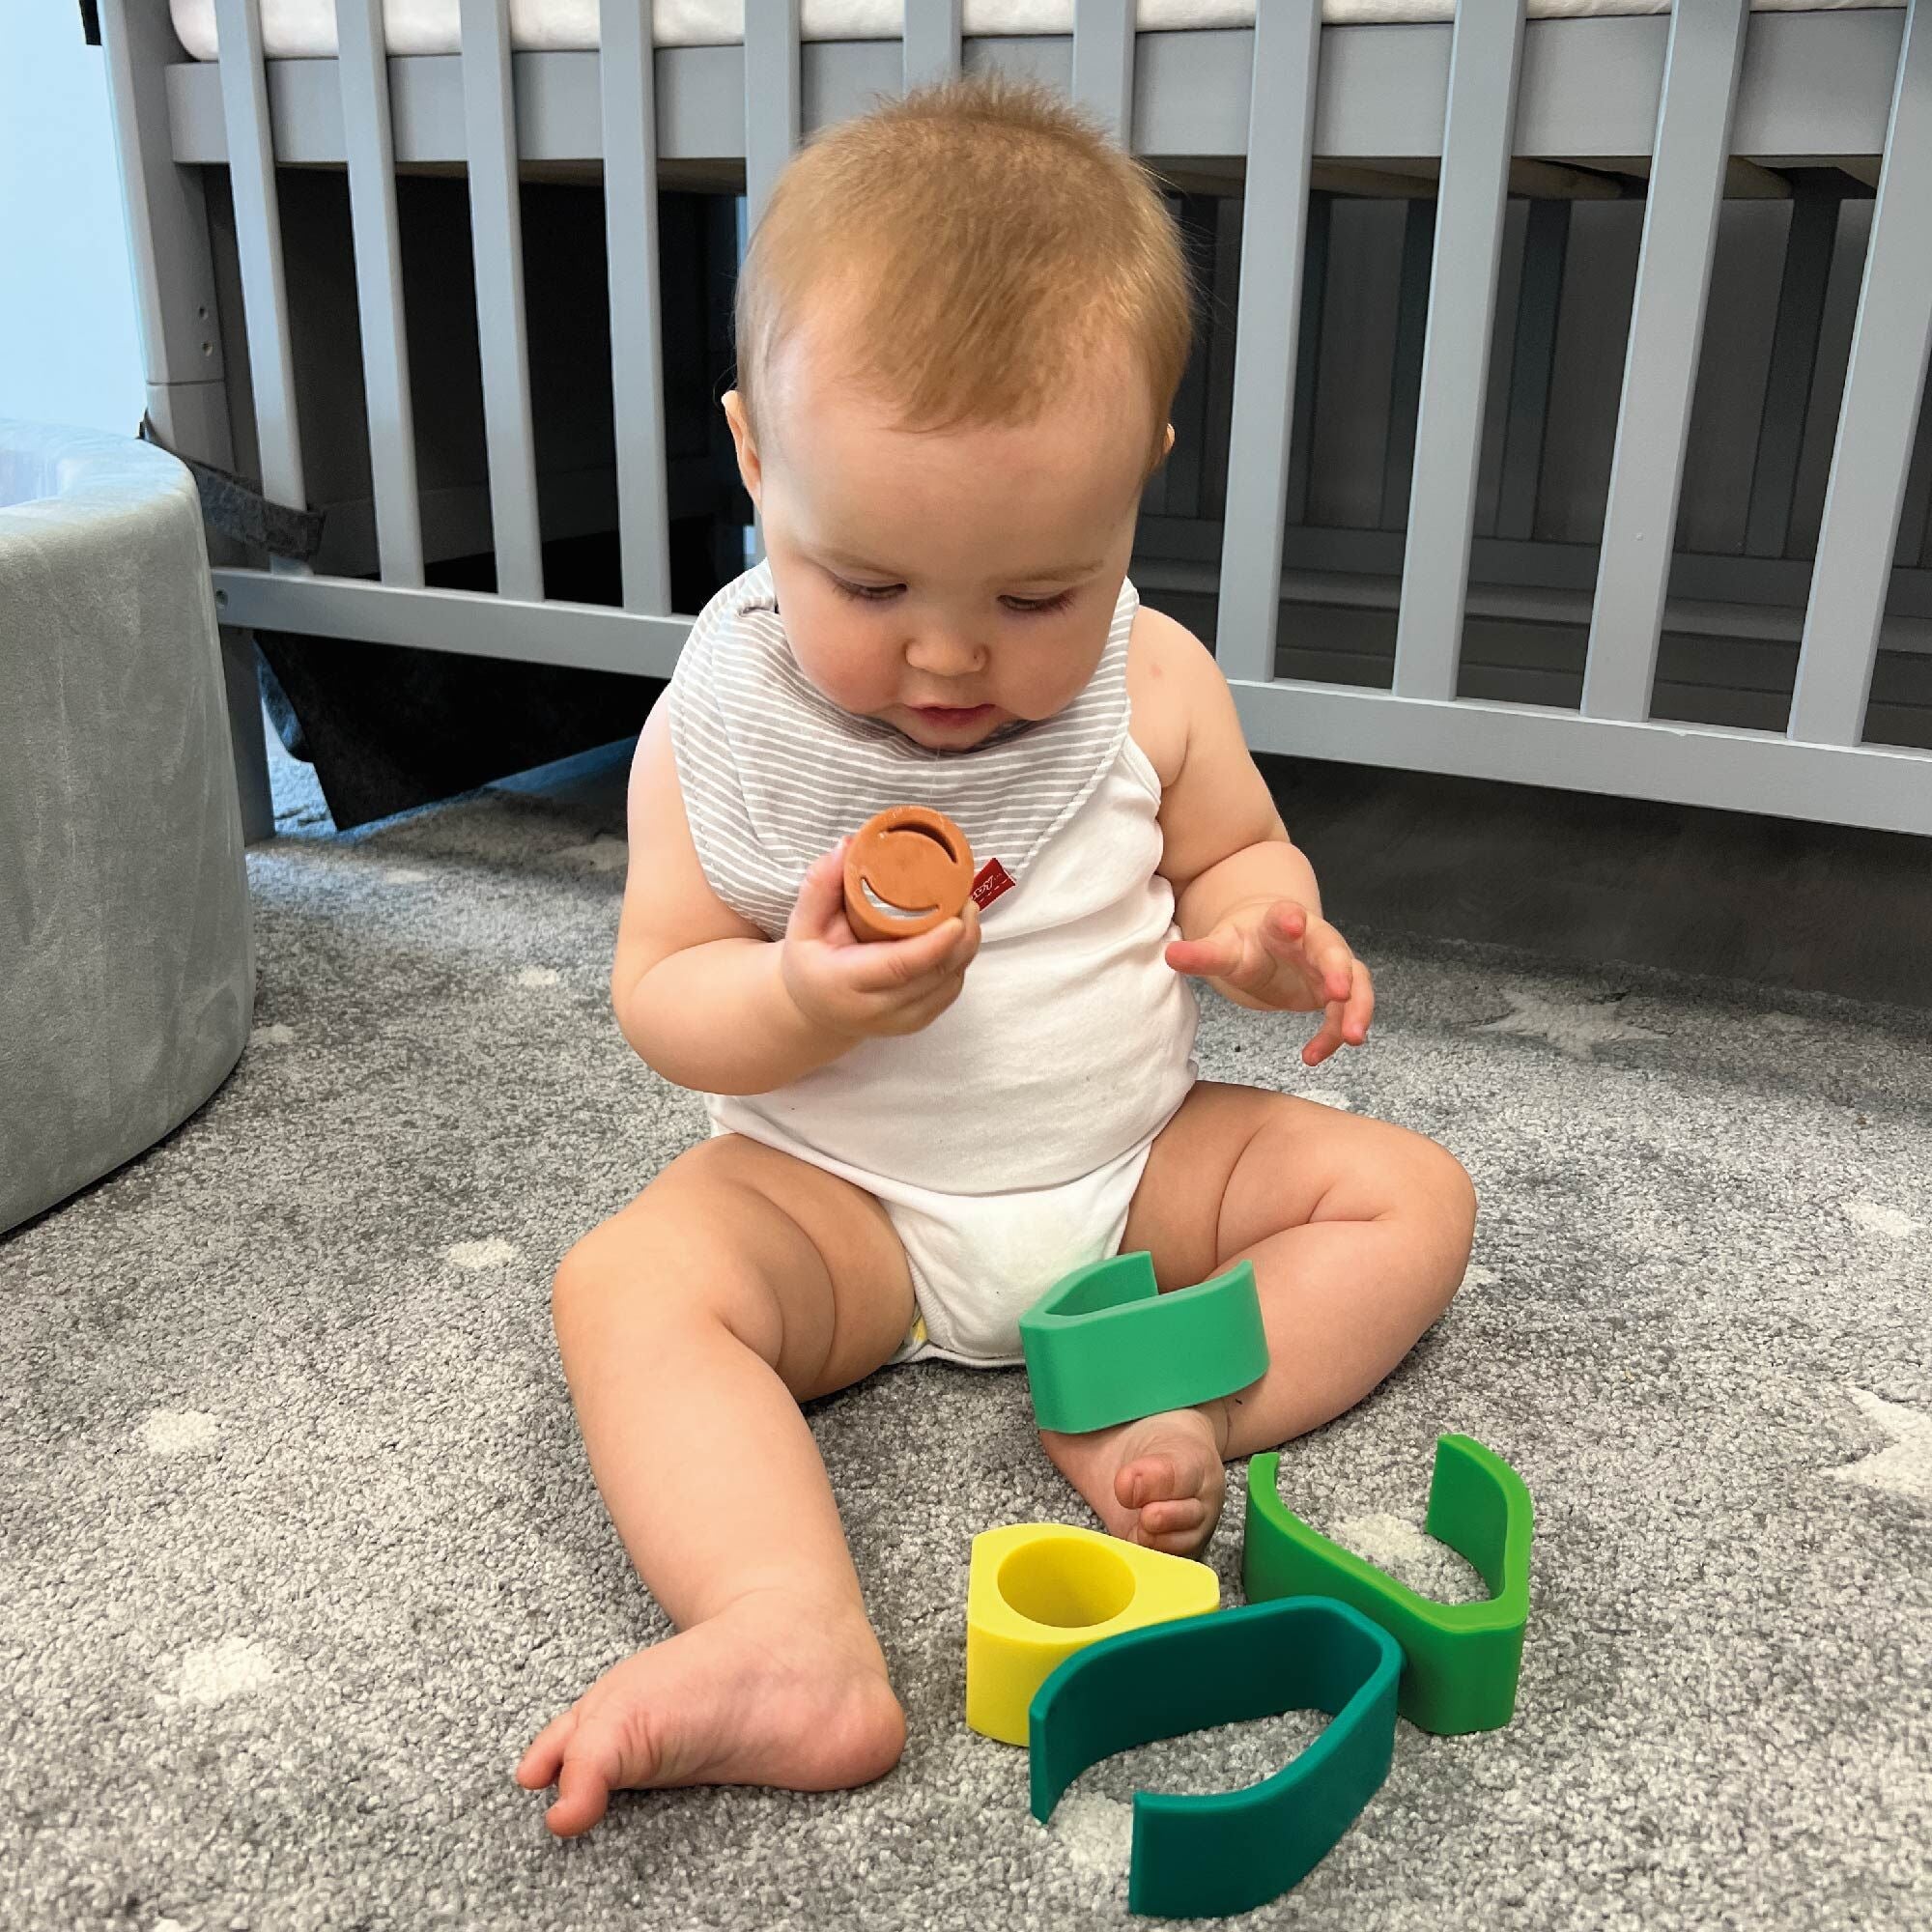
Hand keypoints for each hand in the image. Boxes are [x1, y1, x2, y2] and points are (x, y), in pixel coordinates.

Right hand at [781, 840, 980, 1041]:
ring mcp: (900, 1021)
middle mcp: (876, 1008)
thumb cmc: (810, 961)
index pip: (898, 966)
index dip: (932, 944)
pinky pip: (949, 992)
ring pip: (948, 985)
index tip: (956, 918)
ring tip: (966, 910)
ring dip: (966, 948)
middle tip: (966, 899)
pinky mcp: (916, 1023)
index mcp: (845, 981)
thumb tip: (849, 844)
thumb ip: (820, 884)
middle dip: (961, 937)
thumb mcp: (802, 922)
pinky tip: (960, 937)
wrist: (813, 1011)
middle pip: (933, 975)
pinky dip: (960, 962)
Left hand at [1166, 898, 1372, 1065]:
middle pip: (1333, 949)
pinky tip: (1311, 1057)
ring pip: (1355, 982)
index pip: (1288, 914)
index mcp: (1281, 922)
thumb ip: (1202, 954)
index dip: (1290, 918)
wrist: (1268, 944)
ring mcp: (1330, 966)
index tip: (1292, 923)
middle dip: (1338, 969)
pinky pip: (1345, 1013)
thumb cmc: (1246, 943)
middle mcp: (1314, 940)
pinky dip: (1334, 1035)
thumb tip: (1171, 955)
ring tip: (1353, 1038)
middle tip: (1339, 991)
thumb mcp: (1223, 948)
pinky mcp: (1336, 992)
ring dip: (1357, 1009)